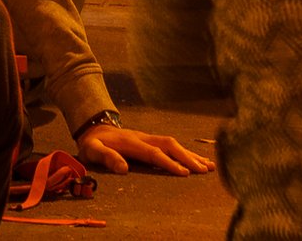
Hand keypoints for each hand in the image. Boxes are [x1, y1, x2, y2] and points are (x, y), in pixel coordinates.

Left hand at [78, 118, 212, 176]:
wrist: (94, 128)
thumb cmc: (94, 143)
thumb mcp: (93, 150)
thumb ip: (106, 157)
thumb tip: (123, 168)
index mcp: (131, 142)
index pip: (154, 153)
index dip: (169, 163)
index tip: (184, 173)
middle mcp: (143, 137)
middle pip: (169, 145)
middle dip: (187, 157)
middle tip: (204, 170)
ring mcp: (148, 137)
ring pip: (173, 143)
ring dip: (190, 154)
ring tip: (209, 165)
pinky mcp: (150, 140)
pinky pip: (171, 145)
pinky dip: (185, 152)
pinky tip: (197, 159)